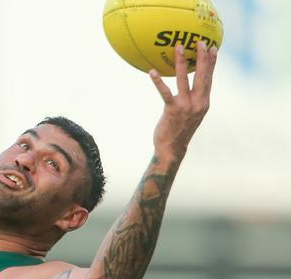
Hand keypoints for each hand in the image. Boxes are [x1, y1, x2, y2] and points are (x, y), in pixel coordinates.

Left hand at [149, 41, 217, 159]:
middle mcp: (198, 102)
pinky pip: (164, 92)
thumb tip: (188, 86)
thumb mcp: (190, 113)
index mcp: (204, 102)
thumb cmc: (179, 129)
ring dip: (181, 62)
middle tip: (200, 41)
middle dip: (202, 57)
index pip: (209, 78)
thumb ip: (192, 99)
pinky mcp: (173, 110)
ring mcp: (186, 106)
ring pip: (184, 79)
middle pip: (202, 75)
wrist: (173, 148)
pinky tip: (152, 71)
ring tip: (178, 47)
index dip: (212, 63)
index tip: (213, 48)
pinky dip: (158, 81)